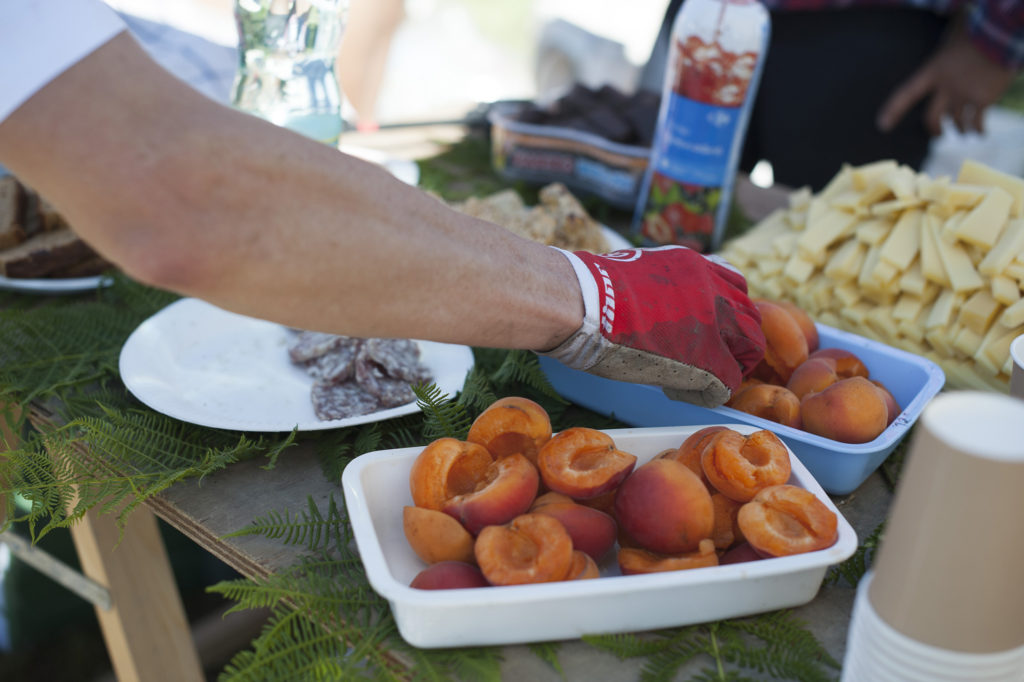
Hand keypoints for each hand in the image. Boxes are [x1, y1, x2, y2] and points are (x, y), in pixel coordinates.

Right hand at [538, 246, 765, 407]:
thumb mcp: (633, 271)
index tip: (706, 328)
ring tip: (703, 379)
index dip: (723, 311)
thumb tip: (642, 304)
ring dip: (731, 365)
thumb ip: (655, 287)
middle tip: (712, 357)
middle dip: (735, 339)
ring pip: (750, 347)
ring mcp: (714, 324)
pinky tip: (678, 392)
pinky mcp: (707, 360)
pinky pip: (726, 383)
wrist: (583, 302)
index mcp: (692, 264)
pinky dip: (707, 394)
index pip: (732, 284)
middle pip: (749, 315)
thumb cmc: (589, 290)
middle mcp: (712, 288)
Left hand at [877, 21, 1016, 135]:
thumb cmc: (975, 30)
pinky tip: (979, 133)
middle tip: (936, 133)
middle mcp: (946, 87)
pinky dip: (978, 129)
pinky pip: (977, 121)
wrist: (1001, 35)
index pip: (907, 93)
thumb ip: (943, 46)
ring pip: (957, 122)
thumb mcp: (951, 35)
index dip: (893, 110)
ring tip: (963, 132)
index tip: (882, 125)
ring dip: (960, 129)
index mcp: (934, 70)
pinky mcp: (983, 100)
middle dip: (933, 128)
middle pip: (932, 117)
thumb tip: (937, 23)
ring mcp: (964, 95)